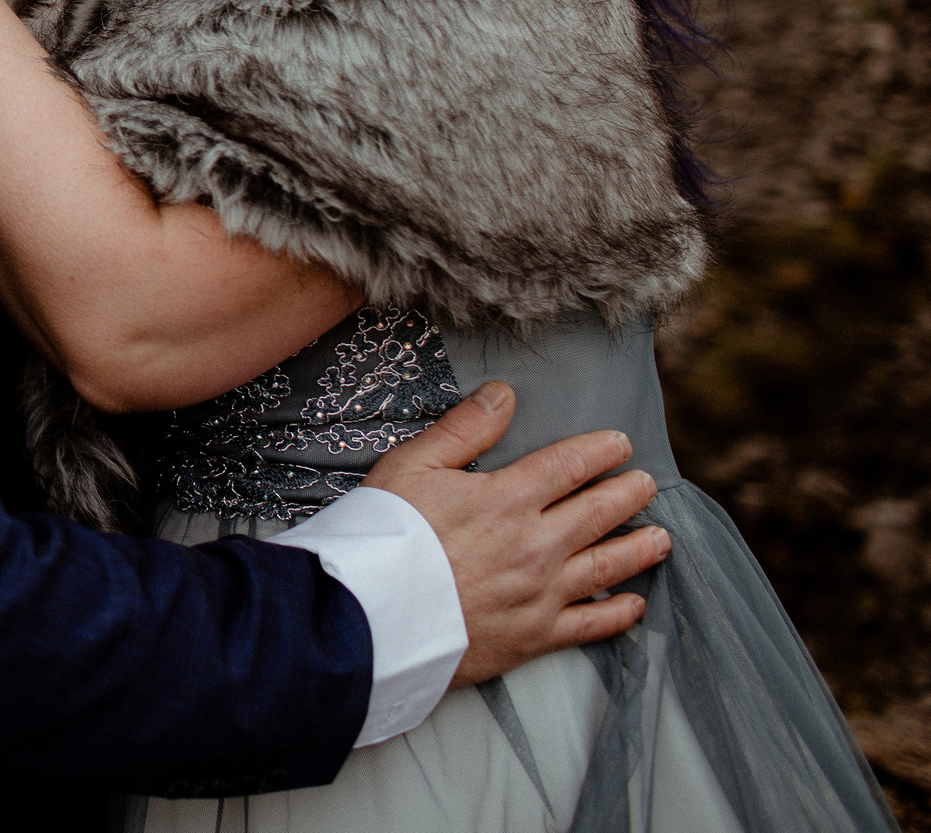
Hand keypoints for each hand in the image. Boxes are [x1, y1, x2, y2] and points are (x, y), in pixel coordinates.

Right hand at [363, 381, 671, 687]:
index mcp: (508, 498)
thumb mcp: (412, 466)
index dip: (601, 450)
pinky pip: (592, 625)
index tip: (621, 443)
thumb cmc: (385, 536)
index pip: (570, 465)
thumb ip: (463, 429)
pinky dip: (620, 614)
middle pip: (599, 513)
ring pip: (608, 567)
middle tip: (648, 485)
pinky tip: (634, 605)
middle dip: (629, 494)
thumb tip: (505, 394)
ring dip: (639, 548)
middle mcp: (537, 545)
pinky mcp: (535, 636)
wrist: (370, 617)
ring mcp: (541, 594)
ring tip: (661, 537)